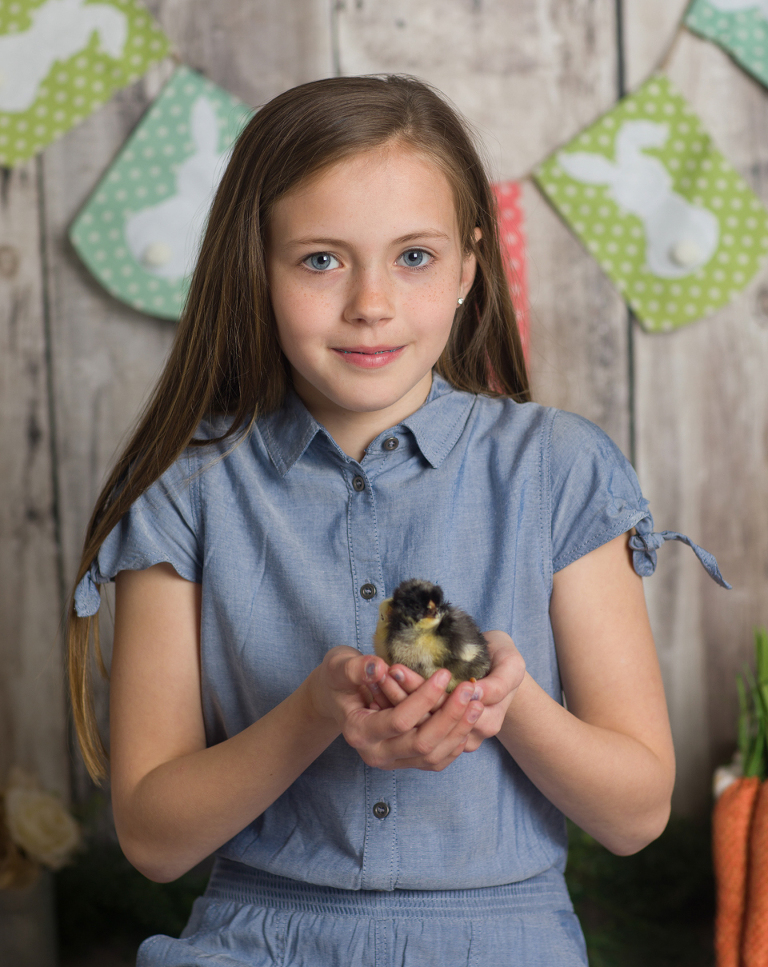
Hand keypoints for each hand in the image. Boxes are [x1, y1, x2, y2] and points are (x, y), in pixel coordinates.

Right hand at [307, 646, 485, 770]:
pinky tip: (468, 718)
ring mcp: (393, 761)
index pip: (399, 720)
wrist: (338, 696)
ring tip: (476, 702)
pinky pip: (437, 760)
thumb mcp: (340, 665)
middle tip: (469, 689)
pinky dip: (455, 742)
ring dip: (458, 731)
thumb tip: (378, 668)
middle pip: (422, 744)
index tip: (445, 674)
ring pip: (434, 756)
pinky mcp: (406, 760)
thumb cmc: (340, 677)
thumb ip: (356, 668)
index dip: (424, 698)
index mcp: (359, 731)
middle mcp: (376, 754)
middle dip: (450, 716)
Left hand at [370, 631, 525, 752]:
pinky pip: (416, 725)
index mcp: (489, 720)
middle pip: (429, 720)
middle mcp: (471, 735)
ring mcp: (456, 737)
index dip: (420, 689)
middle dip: (401, 695)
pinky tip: (380, 690)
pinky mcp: (441, 732)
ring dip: (396, 700)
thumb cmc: (506, 661)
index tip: (395, 668)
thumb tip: (474, 693)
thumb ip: (499, 682)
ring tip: (377, 677)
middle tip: (380, 672)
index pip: (447, 708)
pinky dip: (397, 707)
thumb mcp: (512, 664)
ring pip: (419, 724)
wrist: (502, 670)